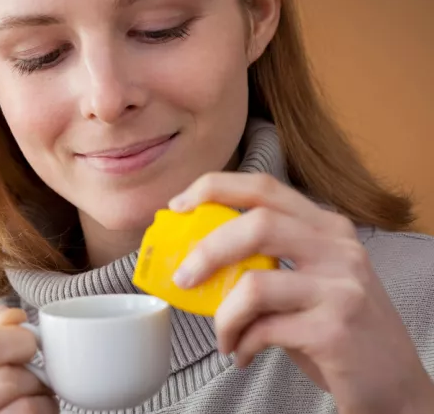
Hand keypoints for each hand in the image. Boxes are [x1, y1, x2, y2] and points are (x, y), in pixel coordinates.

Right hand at [0, 306, 57, 412]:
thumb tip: (14, 317)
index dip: (16, 340)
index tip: (29, 344)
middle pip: (7, 379)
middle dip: (32, 373)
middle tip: (35, 376)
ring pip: (26, 406)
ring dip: (43, 398)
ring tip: (35, 397)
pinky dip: (45, 413)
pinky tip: (36, 413)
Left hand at [168, 172, 433, 413]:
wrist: (395, 385)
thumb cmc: (337, 329)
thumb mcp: (309, 281)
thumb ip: (266, 261)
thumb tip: (194, 257)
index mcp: (328, 228)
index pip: (264, 188)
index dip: (214, 188)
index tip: (178, 205)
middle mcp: (339, 249)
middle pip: (257, 224)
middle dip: (206, 250)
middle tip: (182, 278)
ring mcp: (341, 288)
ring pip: (254, 283)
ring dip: (223, 316)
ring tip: (223, 337)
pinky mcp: (335, 330)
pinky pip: (263, 329)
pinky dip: (240, 344)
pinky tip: (242, 354)